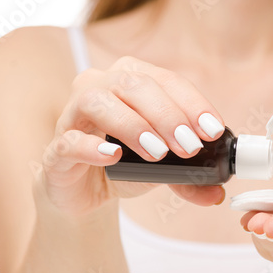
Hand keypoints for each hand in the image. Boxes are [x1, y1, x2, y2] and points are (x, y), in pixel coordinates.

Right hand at [36, 56, 225, 216]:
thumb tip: (216, 192)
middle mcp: (101, 86)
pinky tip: (114, 156)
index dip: (192, 104)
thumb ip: (189, 177)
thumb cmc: (124, 166)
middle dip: (167, 115)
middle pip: (134, 84)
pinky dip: (93, 146)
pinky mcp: (57, 146)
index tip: (211, 130)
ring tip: (158, 152)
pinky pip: (70, 139)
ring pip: (98, 101)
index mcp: (132, 82)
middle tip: (189, 146)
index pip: (167, 81)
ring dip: (134, 125)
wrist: (85, 190)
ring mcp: (73, 114)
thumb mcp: (163, 169)